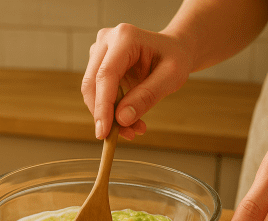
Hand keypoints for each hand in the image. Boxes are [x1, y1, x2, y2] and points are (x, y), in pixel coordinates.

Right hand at [81, 23, 192, 139]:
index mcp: (124, 37)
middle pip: (92, 84)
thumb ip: (147, 97)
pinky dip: (110, 111)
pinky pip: (97, 92)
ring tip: (133, 129)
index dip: (103, 106)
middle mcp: (106, 40)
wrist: (174, 50)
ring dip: (108, 115)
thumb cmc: (175, 58)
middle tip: (124, 135)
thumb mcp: (171, 77)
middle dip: (104, 114)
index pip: (106, 75)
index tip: (103, 132)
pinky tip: (129, 119)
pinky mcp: (98, 64)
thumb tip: (122, 119)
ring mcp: (99, 51)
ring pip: (92, 91)